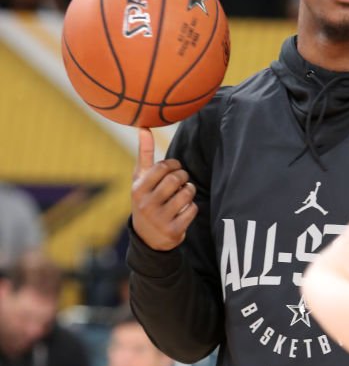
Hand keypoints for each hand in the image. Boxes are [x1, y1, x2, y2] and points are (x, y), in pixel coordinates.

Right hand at [131, 128, 197, 249]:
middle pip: (175, 179)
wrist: (147, 237)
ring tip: (184, 192)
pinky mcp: (173, 230)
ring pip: (186, 194)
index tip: (174, 168)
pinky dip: (192, 207)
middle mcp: (146, 204)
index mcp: (138, 189)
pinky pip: (192, 210)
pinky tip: (184, 209)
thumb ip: (144, 154)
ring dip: (189, 190)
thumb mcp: (140, 179)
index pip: (162, 167)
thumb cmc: (146, 198)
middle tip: (182, 179)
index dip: (174, 165)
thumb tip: (144, 128)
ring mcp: (159, 218)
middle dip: (183, 177)